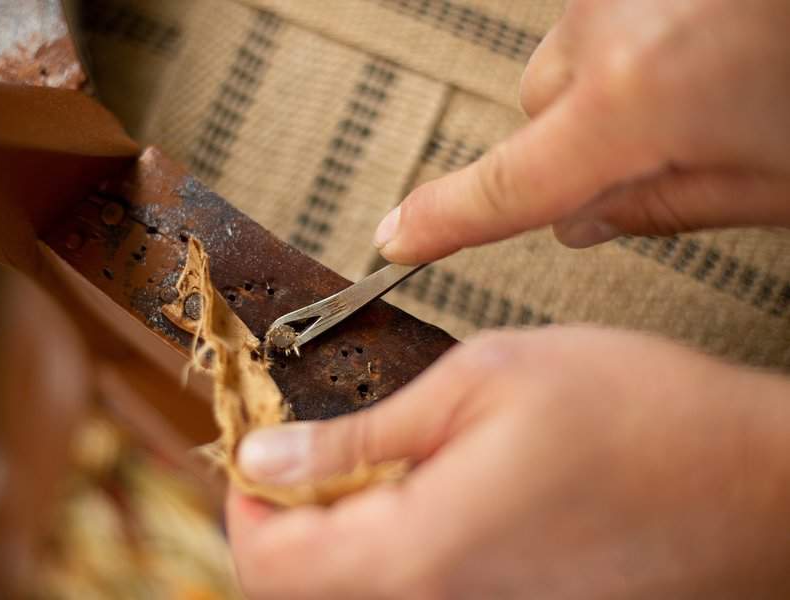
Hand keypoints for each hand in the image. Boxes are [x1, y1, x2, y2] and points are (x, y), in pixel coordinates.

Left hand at [227, 327, 789, 598]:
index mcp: (418, 552)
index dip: (242, 497)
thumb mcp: (479, 384)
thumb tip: (265, 459)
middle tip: (305, 433)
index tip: (257, 438)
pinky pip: (417, 581)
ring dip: (337, 518)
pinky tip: (429, 474)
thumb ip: (359, 436)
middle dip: (283, 508)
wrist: (753, 481)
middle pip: (304, 584)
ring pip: (357, 584)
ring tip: (373, 444)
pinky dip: (392, 530)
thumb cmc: (635, 416)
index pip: (269, 563)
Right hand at [373, 0, 789, 263]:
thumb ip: (663, 207)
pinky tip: (698, 36)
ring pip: (568, 59)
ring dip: (609, 85)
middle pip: (538, 110)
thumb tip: (581, 220)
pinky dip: (631, 38)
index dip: (444, 222)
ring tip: (700, 77)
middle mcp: (609, 30)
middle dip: (577, 141)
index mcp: (638, 102)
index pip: (506, 187)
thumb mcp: (773, 179)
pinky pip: (600, 13)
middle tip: (658, 147)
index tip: (394, 240)